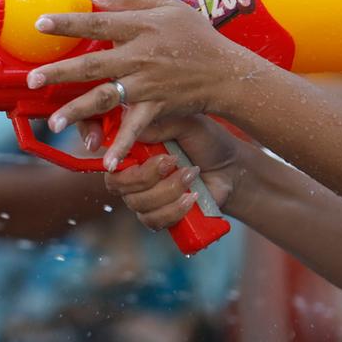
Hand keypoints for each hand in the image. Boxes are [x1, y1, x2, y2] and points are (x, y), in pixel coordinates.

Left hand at [27, 0, 259, 168]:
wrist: (226, 72)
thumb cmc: (197, 35)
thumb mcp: (169, 6)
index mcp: (142, 28)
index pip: (99, 24)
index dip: (69, 23)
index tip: (40, 24)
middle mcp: (141, 56)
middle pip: (94, 64)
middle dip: (60, 73)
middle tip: (32, 80)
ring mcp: (148, 84)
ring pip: (106, 97)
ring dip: (78, 110)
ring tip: (53, 122)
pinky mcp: (157, 106)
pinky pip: (136, 128)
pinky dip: (122, 145)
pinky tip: (107, 162)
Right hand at [104, 114, 244, 229]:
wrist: (232, 170)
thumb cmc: (208, 142)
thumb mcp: (186, 125)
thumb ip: (159, 124)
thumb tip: (130, 121)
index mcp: (134, 151)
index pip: (108, 159)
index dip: (113, 159)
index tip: (132, 154)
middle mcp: (133, 176)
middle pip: (118, 184)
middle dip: (147, 175)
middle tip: (173, 161)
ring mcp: (144, 199)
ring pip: (138, 203)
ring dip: (169, 189)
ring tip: (192, 173)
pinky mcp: (159, 217)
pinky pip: (154, 221)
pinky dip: (175, 209)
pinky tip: (192, 197)